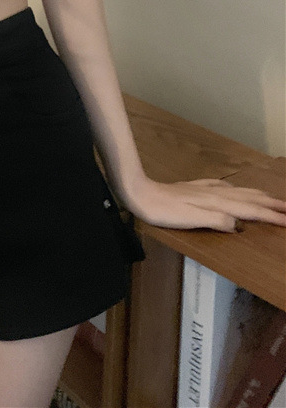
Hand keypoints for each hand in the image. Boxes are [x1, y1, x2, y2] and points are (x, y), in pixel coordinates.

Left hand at [127, 177, 285, 232]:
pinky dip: (235, 189)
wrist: (140, 193)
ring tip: (271, 198)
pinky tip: (233, 189)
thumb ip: (216, 220)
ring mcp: (204, 189)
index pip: (251, 211)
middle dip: (271, 204)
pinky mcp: (194, 187)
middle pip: (249, 198)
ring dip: (257, 195)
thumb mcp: (191, 219)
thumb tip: (239, 225)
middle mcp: (215, 194)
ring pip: (238, 191)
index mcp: (218, 203)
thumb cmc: (164, 211)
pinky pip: (222, 187)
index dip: (271, 216)